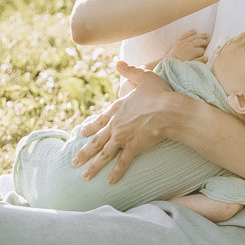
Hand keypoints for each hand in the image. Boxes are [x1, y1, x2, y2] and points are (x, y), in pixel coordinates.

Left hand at [70, 61, 195, 182]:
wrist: (170, 110)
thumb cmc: (160, 93)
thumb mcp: (144, 77)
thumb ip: (129, 70)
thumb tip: (118, 62)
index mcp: (117, 109)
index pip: (100, 120)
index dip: (90, 127)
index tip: (82, 133)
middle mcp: (116, 124)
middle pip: (96, 141)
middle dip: (84, 153)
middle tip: (74, 162)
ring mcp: (123, 137)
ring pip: (104, 154)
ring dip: (93, 166)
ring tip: (84, 176)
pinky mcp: (133, 147)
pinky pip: (122, 163)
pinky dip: (116, 173)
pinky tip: (110, 182)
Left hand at [164, 29, 208, 61]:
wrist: (169, 62)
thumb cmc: (180, 65)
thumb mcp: (190, 65)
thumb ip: (199, 61)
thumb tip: (207, 57)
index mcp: (192, 52)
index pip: (202, 50)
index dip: (204, 51)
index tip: (205, 52)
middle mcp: (189, 45)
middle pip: (199, 42)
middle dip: (205, 42)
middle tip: (208, 43)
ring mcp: (183, 42)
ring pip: (194, 37)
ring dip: (201, 35)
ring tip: (206, 35)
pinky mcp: (179, 41)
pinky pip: (185, 34)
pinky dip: (190, 32)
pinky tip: (195, 30)